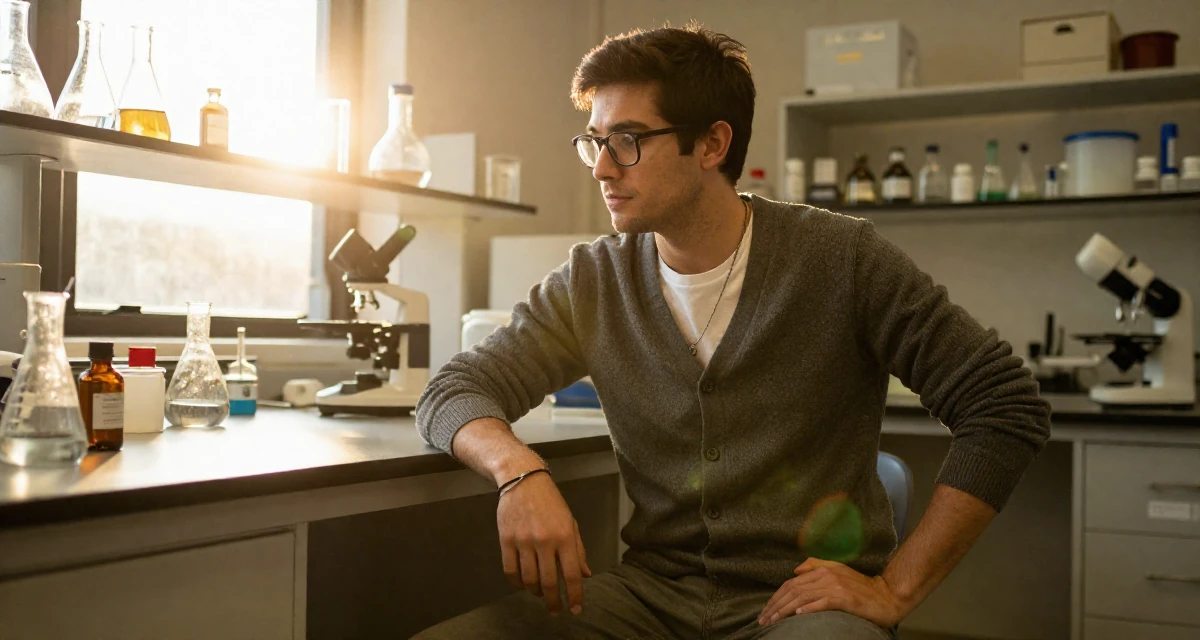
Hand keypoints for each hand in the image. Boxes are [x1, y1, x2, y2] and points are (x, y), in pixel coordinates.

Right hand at [497, 471, 592, 616]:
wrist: (523, 480)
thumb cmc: (551, 502)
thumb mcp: (571, 522)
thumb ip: (578, 550)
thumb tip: (585, 574)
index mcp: (565, 536)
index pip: (572, 574)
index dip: (575, 596)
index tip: (576, 610)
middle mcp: (545, 540)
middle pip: (549, 582)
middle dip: (554, 602)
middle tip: (555, 611)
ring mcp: (524, 541)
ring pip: (529, 580)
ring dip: (536, 592)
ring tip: (540, 594)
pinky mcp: (506, 540)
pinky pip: (510, 571)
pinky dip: (517, 583)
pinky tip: (523, 584)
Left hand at [757, 558, 905, 627]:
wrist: (886, 596)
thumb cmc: (861, 588)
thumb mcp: (838, 571)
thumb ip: (817, 566)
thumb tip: (795, 570)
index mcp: (823, 569)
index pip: (792, 583)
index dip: (776, 596)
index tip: (766, 610)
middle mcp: (827, 575)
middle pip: (794, 590)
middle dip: (776, 605)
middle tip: (763, 619)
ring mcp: (836, 586)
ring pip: (803, 597)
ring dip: (785, 610)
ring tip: (773, 621)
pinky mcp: (845, 599)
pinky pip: (822, 603)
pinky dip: (808, 609)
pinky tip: (797, 615)